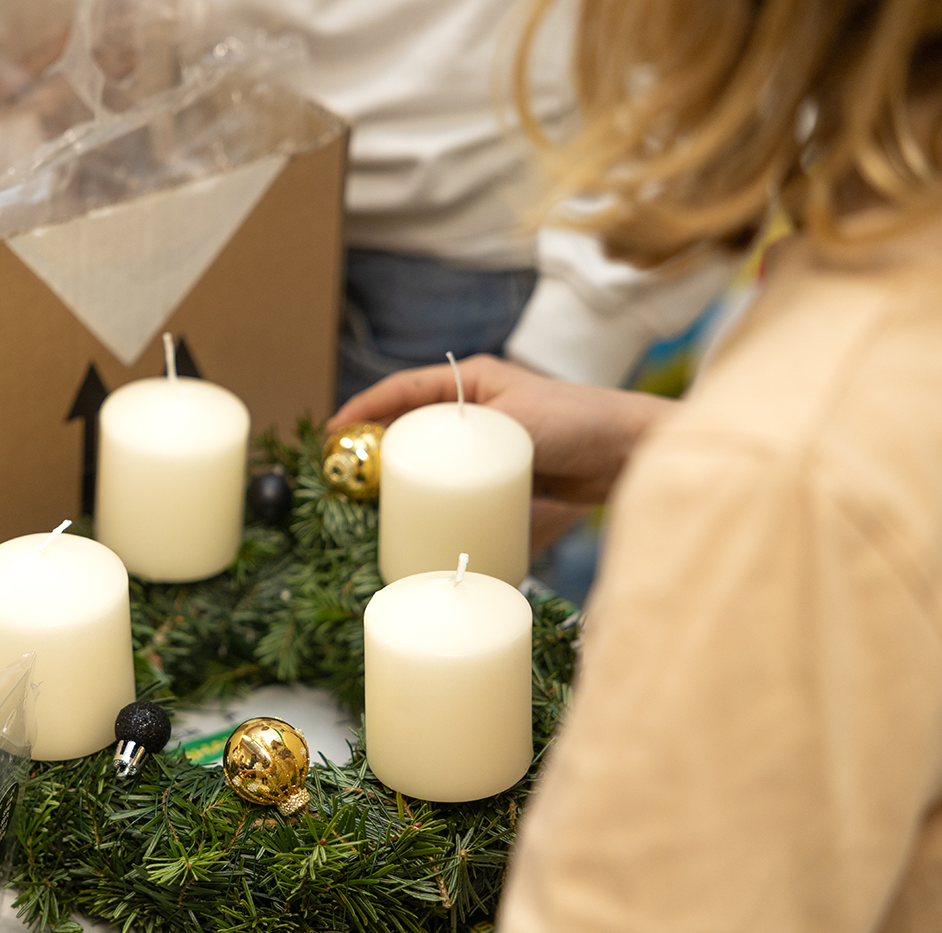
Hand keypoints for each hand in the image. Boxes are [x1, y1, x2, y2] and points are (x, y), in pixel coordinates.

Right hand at [328, 355, 675, 505]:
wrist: (631, 452)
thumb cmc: (582, 421)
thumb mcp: (522, 423)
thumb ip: (479, 438)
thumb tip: (433, 474)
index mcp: (472, 380)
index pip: (403, 389)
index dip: (365, 408)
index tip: (334, 432)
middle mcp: (473, 408)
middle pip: (408, 426)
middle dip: (373, 448)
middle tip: (345, 476)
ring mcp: (484, 444)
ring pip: (429, 459)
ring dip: (401, 478)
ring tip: (370, 504)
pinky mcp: (497, 475)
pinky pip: (455, 486)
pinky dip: (433, 499)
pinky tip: (418, 520)